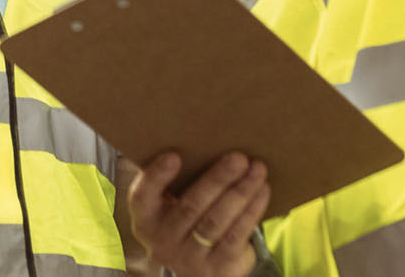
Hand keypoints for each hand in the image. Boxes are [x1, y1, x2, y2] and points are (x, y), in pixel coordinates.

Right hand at [128, 151, 270, 276]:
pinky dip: (251, 210)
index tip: (174, 156)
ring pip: (217, 221)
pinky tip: (262, 190)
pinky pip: (237, 235)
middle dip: (218, 179)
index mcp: (145, 218)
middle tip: (239, 158)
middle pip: (191, 206)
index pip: (142, 196)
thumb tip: (203, 139)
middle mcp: (162, 241)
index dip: (157, 176)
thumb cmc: (185, 220)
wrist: (197, 269)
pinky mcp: (217, 267)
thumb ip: (174, 180)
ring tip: (257, 170)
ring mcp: (189, 258)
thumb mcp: (169, 205)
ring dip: (241, 193)